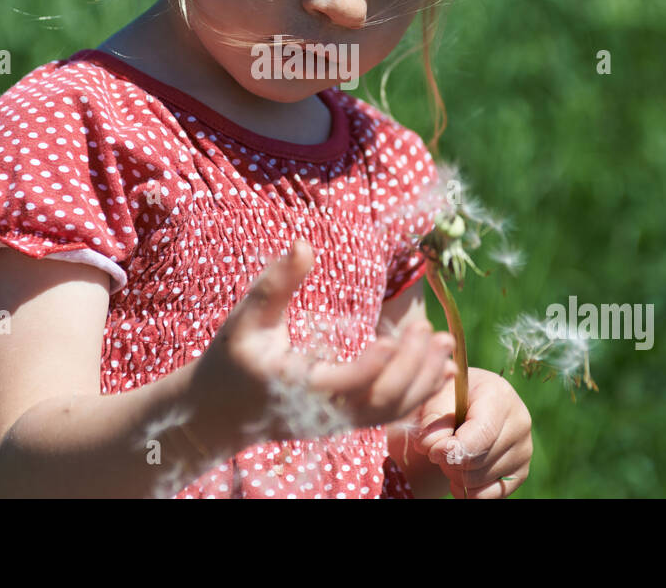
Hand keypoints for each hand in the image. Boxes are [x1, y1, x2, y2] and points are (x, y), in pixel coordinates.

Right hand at [192, 239, 457, 445]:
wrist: (220, 412)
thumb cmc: (231, 360)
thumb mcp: (246, 319)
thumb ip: (276, 283)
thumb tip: (303, 243)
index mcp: (297, 388)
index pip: (344, 386)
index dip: (372, 367)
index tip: (393, 336)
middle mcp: (323, 412)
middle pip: (379, 402)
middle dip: (411, 368)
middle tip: (430, 330)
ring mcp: (337, 421)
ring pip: (390, 412)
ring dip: (423, 380)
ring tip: (445, 344)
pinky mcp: (346, 421)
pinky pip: (390, 414)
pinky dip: (419, 394)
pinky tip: (441, 370)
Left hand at [414, 367, 531, 498]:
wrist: (470, 404)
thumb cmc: (451, 397)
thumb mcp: (437, 396)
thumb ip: (432, 419)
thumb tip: (432, 446)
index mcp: (500, 397)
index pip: (482, 434)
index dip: (453, 449)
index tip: (431, 450)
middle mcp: (519, 423)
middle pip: (478, 461)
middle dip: (449, 461)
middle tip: (438, 448)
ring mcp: (523, 450)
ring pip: (480, 480)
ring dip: (455, 474)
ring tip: (451, 454)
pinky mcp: (520, 472)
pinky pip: (491, 496)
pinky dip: (468, 492)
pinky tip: (457, 476)